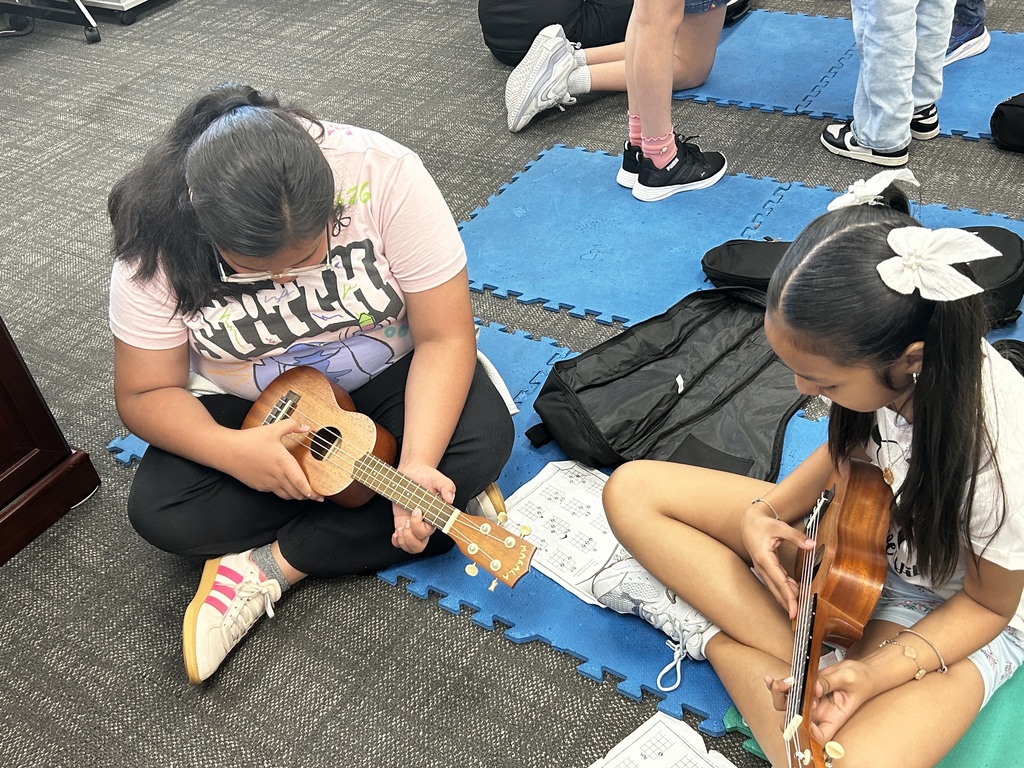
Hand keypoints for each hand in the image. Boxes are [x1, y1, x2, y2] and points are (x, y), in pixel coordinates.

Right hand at [224, 420, 323, 500]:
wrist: (227, 451)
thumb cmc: (249, 440)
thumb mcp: (272, 429)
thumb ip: (291, 426)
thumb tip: (306, 427)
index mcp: (283, 463)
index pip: (301, 483)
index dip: (312, 492)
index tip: (319, 496)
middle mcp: (277, 476)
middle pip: (296, 493)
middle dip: (307, 496)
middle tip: (315, 496)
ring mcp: (267, 483)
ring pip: (286, 495)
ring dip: (296, 496)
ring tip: (303, 493)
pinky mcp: (259, 486)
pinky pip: (275, 492)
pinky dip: (283, 492)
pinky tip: (285, 487)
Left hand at [391, 464, 455, 553]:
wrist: (413, 471)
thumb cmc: (427, 476)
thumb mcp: (439, 479)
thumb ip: (447, 487)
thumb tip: (450, 499)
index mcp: (434, 517)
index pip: (428, 533)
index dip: (419, 527)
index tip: (416, 511)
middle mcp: (424, 523)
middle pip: (419, 545)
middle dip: (410, 538)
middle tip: (407, 522)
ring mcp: (412, 525)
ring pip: (410, 546)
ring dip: (403, 540)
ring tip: (401, 528)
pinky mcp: (402, 522)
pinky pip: (400, 542)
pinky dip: (396, 541)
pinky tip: (396, 532)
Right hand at [741, 503, 814, 618]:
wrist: (748, 523)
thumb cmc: (762, 525)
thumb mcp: (779, 527)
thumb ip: (796, 537)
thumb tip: (811, 545)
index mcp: (764, 559)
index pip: (779, 582)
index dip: (788, 597)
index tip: (795, 610)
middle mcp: (763, 568)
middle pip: (777, 590)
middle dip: (788, 605)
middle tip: (800, 617)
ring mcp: (764, 570)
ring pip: (777, 589)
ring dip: (788, 599)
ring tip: (801, 610)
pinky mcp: (767, 569)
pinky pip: (777, 583)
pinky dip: (786, 590)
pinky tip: (796, 595)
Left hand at [766, 661, 870, 743]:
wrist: (861, 671)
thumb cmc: (860, 679)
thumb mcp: (848, 678)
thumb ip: (830, 682)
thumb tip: (814, 687)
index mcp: (833, 718)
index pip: (818, 735)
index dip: (806, 731)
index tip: (803, 716)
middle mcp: (819, 714)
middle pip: (795, 720)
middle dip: (787, 706)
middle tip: (790, 688)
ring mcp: (810, 703)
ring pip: (786, 705)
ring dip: (780, 693)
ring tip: (786, 680)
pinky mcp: (805, 690)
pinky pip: (786, 691)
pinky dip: (777, 685)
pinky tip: (771, 679)